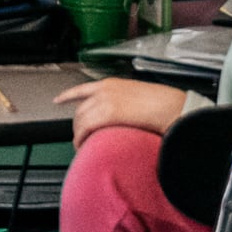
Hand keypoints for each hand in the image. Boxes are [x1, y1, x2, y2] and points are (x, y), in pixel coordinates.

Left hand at [53, 77, 193, 142]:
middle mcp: (104, 90)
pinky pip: (85, 128)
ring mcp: (105, 100)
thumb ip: (123, 102)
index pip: (82, 89)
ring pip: (80, 120)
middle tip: (80, 136)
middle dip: (77, 124)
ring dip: (78, 134)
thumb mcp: (138, 96)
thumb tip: (120, 115)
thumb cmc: (164, 104)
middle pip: (79, 109)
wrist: (173, 106)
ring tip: (81, 145)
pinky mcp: (107, 113)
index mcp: (111, 84)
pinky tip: (82, 146)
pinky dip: (81, 138)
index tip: (58, 100)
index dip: (67, 96)